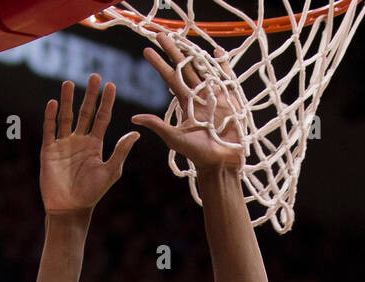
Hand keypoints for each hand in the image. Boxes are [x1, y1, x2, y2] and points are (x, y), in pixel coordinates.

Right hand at [41, 75, 139, 214]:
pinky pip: (49, 129)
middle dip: (89, 95)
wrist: (70, 208)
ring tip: (69, 83)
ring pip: (66, 116)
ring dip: (67, 100)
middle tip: (94, 76)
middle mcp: (80, 140)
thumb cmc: (92, 193)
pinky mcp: (49, 149)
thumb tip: (137, 134)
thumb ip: (121, 151)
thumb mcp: (110, 171)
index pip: (102, 118)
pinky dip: (50, 116)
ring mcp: (63, 143)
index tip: (111, 84)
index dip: (106, 102)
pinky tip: (53, 103)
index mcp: (95, 145)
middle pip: (85, 112)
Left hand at [132, 34, 244, 171]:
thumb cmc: (198, 154)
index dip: (159, 64)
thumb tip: (134, 118)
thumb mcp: (175, 138)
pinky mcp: (230, 98)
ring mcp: (214, 95)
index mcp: (186, 102)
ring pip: (202, 68)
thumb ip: (157, 125)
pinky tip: (217, 52)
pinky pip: (226, 78)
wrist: (221, 163)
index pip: (170, 77)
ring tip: (184, 37)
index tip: (147, 51)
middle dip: (173, 51)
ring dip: (194, 53)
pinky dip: (223, 65)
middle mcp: (198, 95)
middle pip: (184, 67)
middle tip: (160, 35)